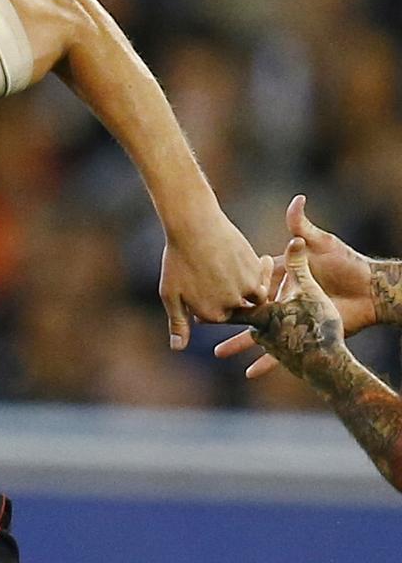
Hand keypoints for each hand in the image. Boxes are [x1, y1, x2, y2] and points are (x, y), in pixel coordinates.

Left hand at [160, 207, 270, 349]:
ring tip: (237, 267)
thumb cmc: (178, 259)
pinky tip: (257, 260)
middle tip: (221, 274)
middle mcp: (231, 306)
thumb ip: (178, 323)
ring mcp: (246, 290)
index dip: (215, 301)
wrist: (194, 226)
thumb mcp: (171, 293)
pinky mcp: (257, 272)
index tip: (210, 284)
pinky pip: (264, 279)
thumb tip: (178, 348)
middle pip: (240, 308)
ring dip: (250, 285)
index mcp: (212, 314)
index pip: (221, 316)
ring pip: (256, 296)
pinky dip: (261, 272)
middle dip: (233, 293)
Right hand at [215, 195, 373, 376]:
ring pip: (258, 335)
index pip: (251, 282)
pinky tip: (249, 372)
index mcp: (281, 280)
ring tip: (217, 352)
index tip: (207, 284)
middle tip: (201, 321)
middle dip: (225, 317)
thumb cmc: (347, 265)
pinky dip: (264, 363)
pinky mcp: (302, 336)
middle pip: (247, 311)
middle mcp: (281, 302)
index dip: (230, 284)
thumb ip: (303, 226)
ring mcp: (290, 321)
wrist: (370, 292)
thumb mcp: (321, 244)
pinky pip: (281, 354)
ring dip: (237, 343)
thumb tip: (296, 199)